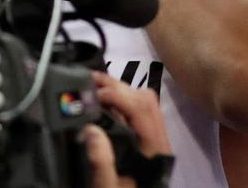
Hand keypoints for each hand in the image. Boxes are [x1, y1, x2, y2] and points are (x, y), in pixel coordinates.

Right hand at [84, 73, 170, 187]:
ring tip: (94, 88)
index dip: (117, 94)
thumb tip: (91, 130)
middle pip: (146, 100)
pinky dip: (123, 102)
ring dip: (121, 91)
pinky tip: (105, 104)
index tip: (92, 95)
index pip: (141, 109)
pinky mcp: (149, 145)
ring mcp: (155, 142)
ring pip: (146, 103)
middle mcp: (158, 143)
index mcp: (153, 151)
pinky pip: (141, 113)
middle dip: (118, 86)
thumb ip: (101, 163)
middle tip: (88, 82)